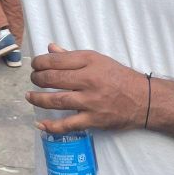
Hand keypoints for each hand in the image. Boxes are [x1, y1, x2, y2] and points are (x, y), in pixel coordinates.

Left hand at [27, 43, 147, 132]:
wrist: (144, 99)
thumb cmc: (119, 76)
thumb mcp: (98, 59)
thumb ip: (72, 55)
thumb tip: (50, 48)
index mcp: (90, 61)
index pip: (56, 60)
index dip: (40, 62)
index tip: (35, 64)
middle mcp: (89, 80)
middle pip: (53, 79)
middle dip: (37, 79)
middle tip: (33, 79)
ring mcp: (91, 101)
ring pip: (57, 101)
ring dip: (38, 99)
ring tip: (30, 96)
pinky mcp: (94, 119)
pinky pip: (68, 124)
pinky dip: (52, 126)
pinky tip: (40, 124)